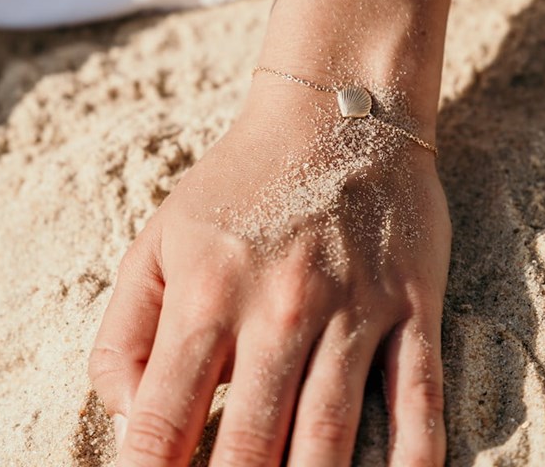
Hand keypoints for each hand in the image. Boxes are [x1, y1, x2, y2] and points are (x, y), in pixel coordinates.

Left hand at [89, 74, 451, 465]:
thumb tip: (132, 418)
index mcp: (208, 292)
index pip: (163, 422)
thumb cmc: (243, 180)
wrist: (336, 111)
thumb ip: (128, 328)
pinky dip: (411, 457)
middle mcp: (279, 308)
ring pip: (331, 435)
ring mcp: (353, 307)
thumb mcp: (162, 236)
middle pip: (250, 445)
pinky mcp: (410, 303)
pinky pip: (416, 396)